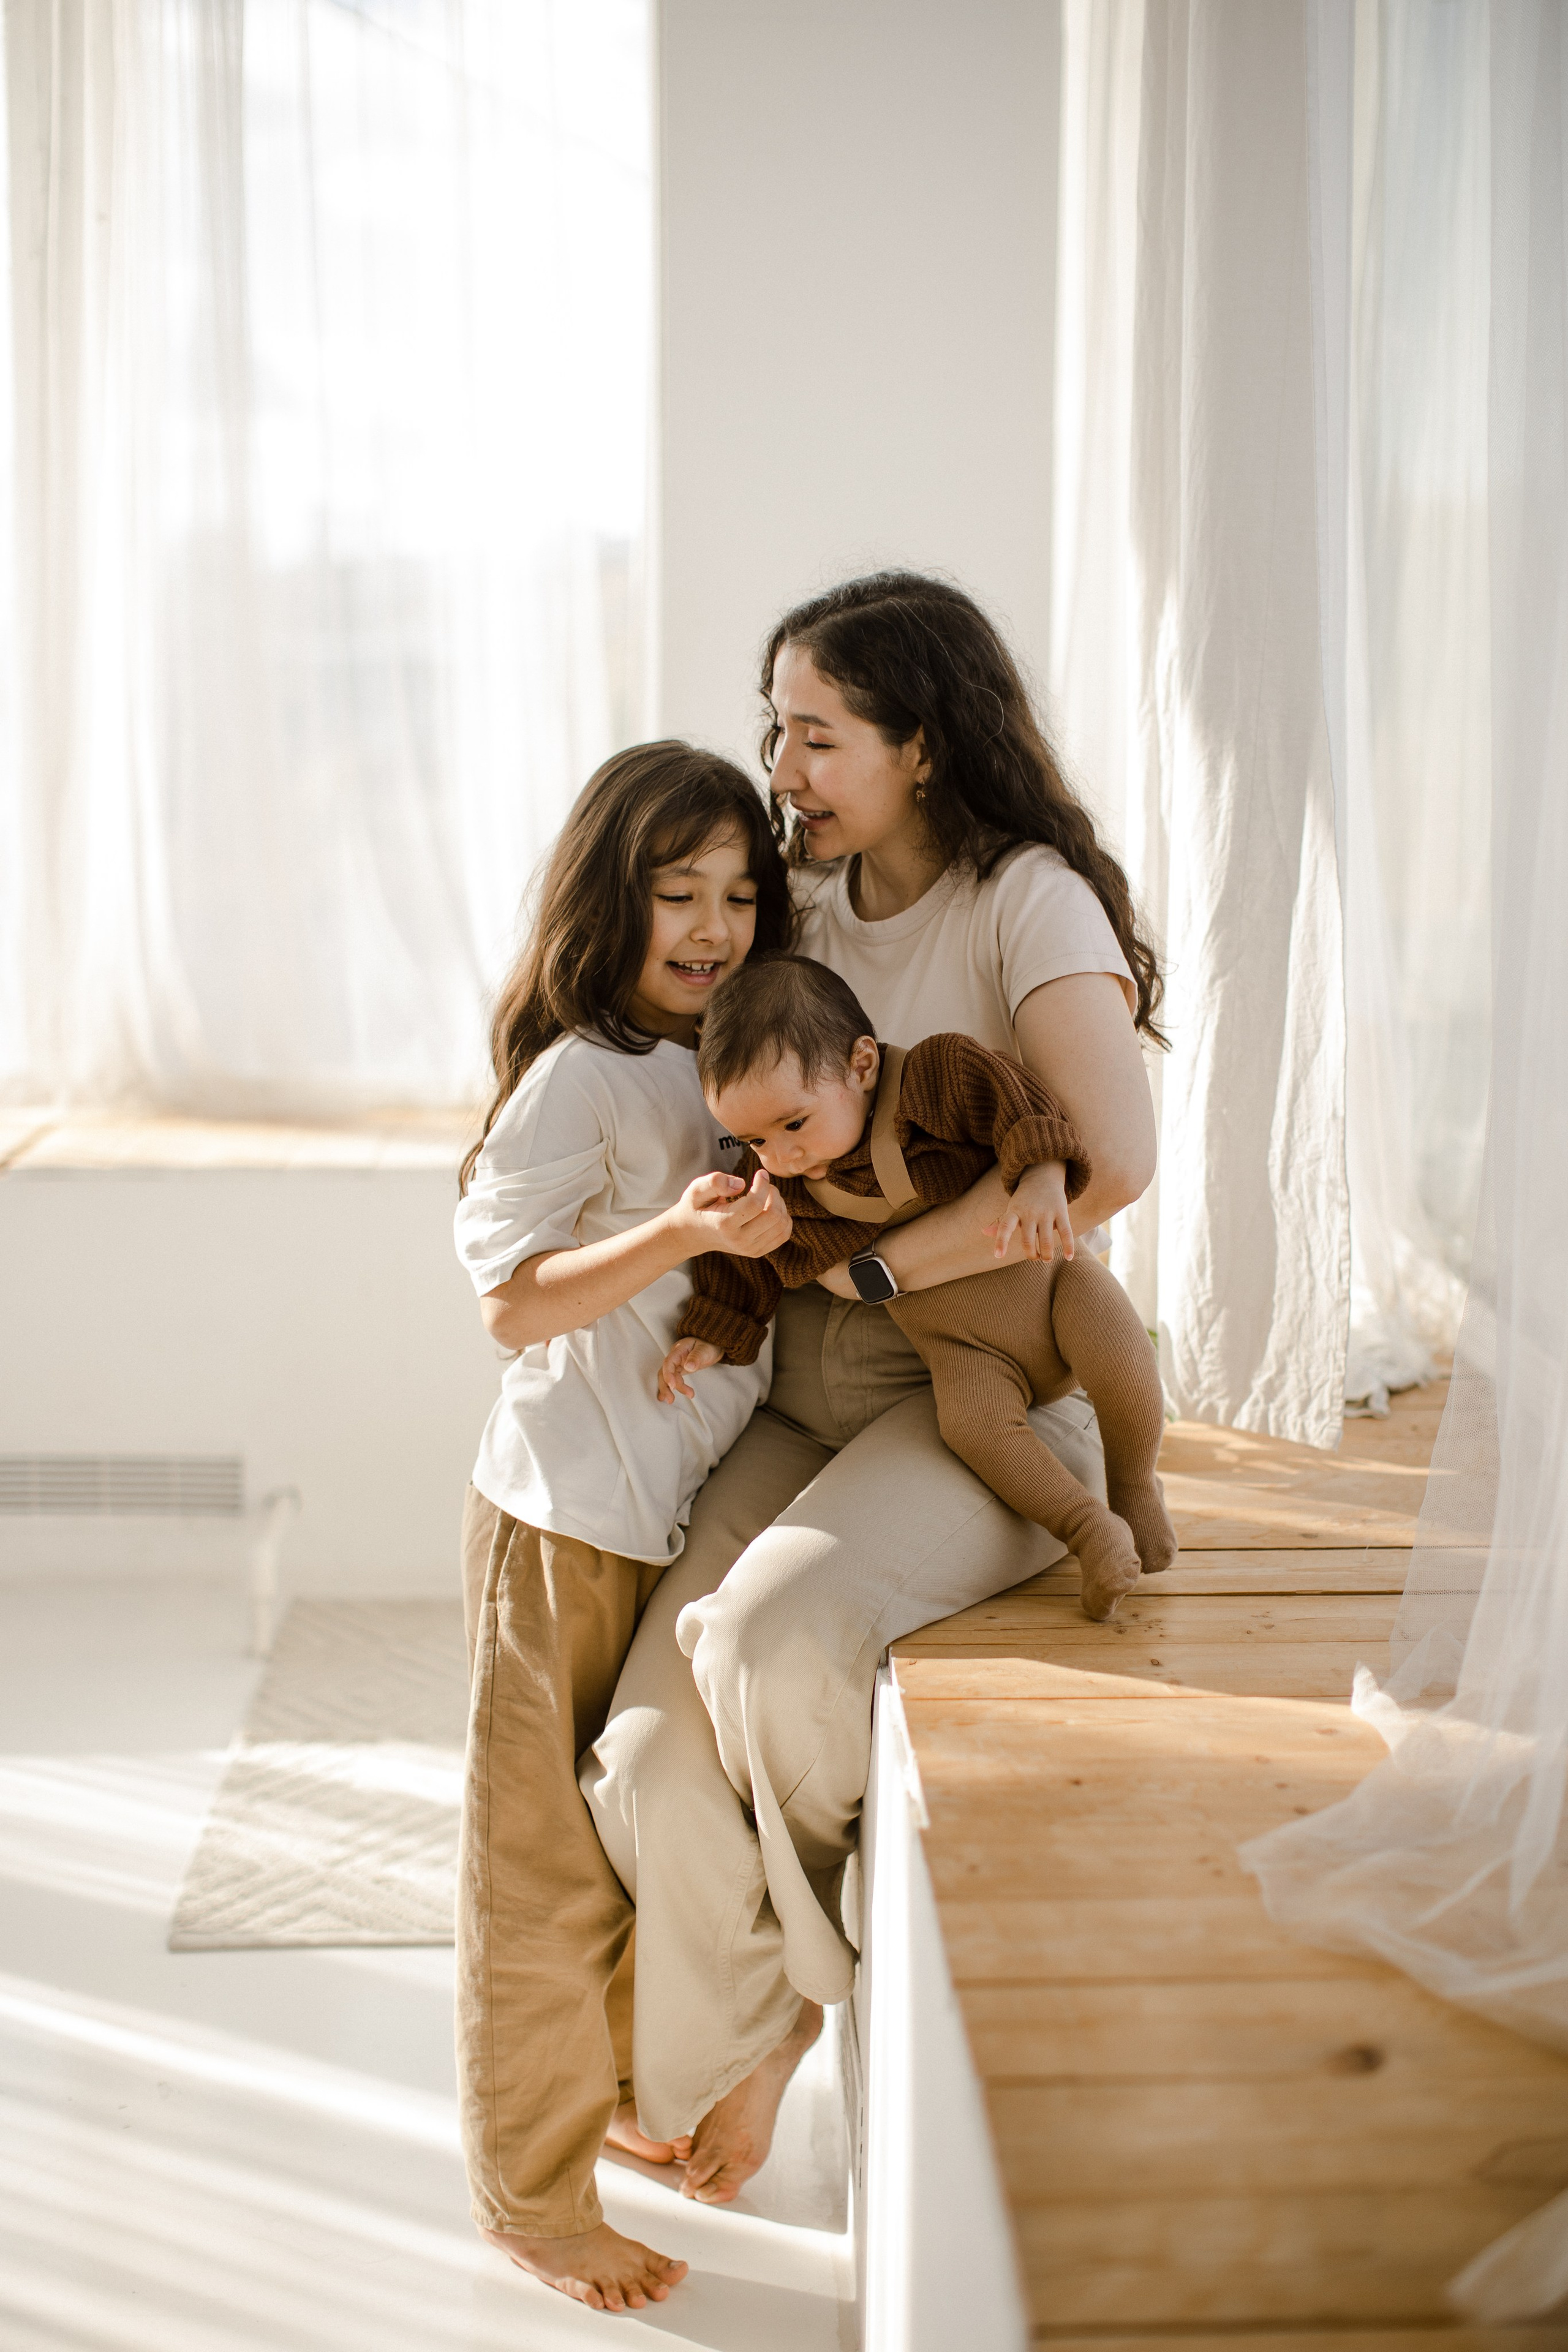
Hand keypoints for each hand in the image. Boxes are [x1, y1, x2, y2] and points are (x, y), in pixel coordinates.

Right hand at [658, 1336, 723, 1402]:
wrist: (712, 1344)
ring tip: (672, 1401)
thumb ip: (697, 1357)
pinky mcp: (679, 1369)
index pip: (669, 1362)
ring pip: (667, 1377)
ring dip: (668, 1389)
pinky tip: (665, 1397)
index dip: (668, 1375)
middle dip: (666, 1386)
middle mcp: (675, 1356)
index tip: (673, 1386)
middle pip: (664, 1371)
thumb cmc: (709, 1344)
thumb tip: (688, 1367)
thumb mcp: (705, 1350)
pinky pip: (671, 1378)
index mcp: (679, 1349)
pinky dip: (668, 1388)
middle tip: (671, 1399)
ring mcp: (676, 1363)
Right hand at [669, 1169, 791, 1259]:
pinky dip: (783, 1217)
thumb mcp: (697, 1189)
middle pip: (773, 1215)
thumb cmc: (697, 1207)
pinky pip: (784, 1233)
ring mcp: (750, 1249)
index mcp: (724, 1224)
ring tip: (765, 1195)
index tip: (760, 1173)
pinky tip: (769, 1208)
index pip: (755, 1204)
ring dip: (779, 1204)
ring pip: (782, 1224)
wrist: (693, 1234)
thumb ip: (714, 1182)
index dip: (763, 1185)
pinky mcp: (759, 1252)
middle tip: (763, 1184)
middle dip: (773, 1193)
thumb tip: (741, 1184)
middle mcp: (739, 1241)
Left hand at [983, 1160, 1074, 1263]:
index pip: (1005, 1227)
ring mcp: (1046, 1212)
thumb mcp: (1012, 1208)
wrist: (1044, 1176)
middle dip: (1031, 1254)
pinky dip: (1068, 1246)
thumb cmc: (1024, 1199)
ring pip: (1046, 1240)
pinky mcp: (1061, 1212)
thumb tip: (983, 1232)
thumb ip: (1000, 1222)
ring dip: (1046, 1254)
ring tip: (1046, 1258)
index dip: (1001, 1241)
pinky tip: (1068, 1257)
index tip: (998, 1255)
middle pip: (1027, 1240)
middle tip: (1034, 1257)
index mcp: (1015, 1211)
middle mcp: (1030, 1212)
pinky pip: (1066, 1232)